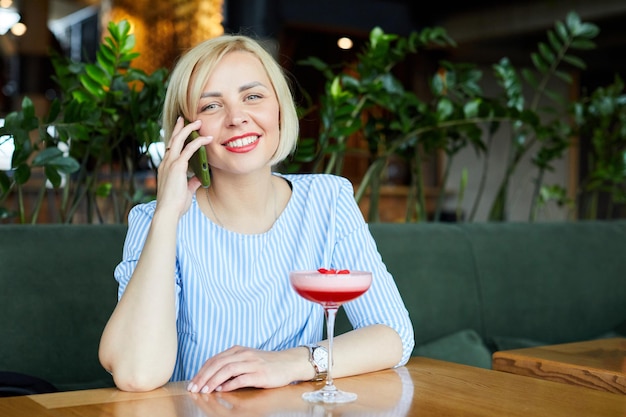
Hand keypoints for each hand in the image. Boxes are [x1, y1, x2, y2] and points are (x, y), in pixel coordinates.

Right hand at [156, 117, 212, 216]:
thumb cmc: (175, 204)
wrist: (168, 211)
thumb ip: (192, 182)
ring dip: (189, 129)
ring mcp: (170, 163)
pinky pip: (189, 149)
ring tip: (198, 122)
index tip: (180, 129)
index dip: (175, 138)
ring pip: (179, 140)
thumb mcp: (185, 191)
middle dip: (179, 128)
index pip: (170, 148)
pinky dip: (198, 142)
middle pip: (172, 139)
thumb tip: (199, 178)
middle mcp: (166, 162)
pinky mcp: (177, 166)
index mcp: (165, 167)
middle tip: (186, 119)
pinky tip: (207, 139)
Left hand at [187, 345, 306, 393]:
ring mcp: (252, 363)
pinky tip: (222, 390)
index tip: (193, 381)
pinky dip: (230, 384)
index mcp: (238, 350)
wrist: (289, 363)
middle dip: (203, 376)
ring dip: (213, 380)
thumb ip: (232, 365)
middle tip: (194, 387)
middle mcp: (244, 354)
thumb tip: (214, 378)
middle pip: (218, 363)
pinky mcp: (260, 374)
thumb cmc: (267, 364)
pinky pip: (241, 378)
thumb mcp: (247, 360)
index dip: (202, 371)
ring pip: (227, 369)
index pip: (215, 359)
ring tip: (205, 390)